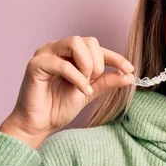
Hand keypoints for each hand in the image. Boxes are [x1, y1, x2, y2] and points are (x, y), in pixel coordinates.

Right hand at [0, 36, 134, 147]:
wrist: (39, 124)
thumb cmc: (59, 107)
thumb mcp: (90, 92)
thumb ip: (106, 81)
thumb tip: (128, 75)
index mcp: (69, 53)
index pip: (96, 47)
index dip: (115, 57)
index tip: (130, 69)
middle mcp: (56, 48)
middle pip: (88, 40)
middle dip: (98, 62)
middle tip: (94, 81)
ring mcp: (45, 54)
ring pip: (75, 43)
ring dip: (87, 65)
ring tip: (86, 84)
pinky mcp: (35, 65)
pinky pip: (63, 64)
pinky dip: (77, 78)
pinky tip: (81, 91)